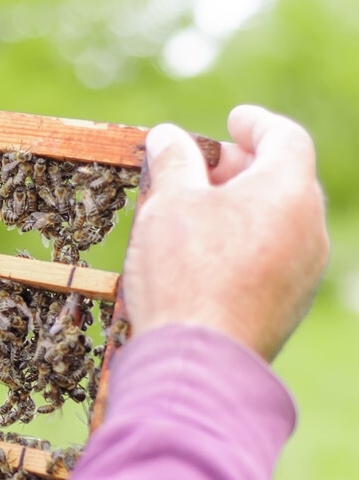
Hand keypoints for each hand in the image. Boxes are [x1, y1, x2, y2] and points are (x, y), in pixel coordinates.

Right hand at [122, 105, 328, 361]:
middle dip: (243, 169)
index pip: (285, 138)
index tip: (234, 119)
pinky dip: (244, 245)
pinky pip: (271, 260)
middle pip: (284, 181)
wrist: (198, 360)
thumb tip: (169, 136)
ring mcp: (304, 273)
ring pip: (278, 224)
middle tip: (204, 168)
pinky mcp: (288, 308)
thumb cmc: (184, 272)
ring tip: (195, 215)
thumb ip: (173, 161)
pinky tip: (204, 258)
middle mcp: (310, 229)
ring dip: (242, 210)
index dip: (257, 124)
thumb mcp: (168, 203)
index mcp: (289, 191)